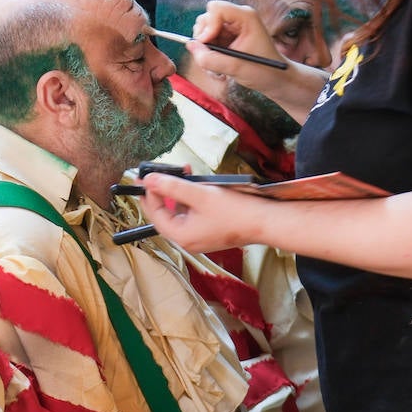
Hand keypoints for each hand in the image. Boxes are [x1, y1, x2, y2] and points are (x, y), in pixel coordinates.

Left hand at [139, 172, 263, 251]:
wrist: (266, 221)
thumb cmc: (236, 211)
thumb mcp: (200, 194)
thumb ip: (172, 186)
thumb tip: (148, 180)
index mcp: (181, 235)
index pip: (154, 213)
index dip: (148, 193)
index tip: (145, 175)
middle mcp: (188, 239)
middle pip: (166, 213)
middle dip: (164, 190)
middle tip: (163, 172)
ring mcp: (200, 236)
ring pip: (180, 211)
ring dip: (179, 192)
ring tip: (186, 172)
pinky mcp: (210, 230)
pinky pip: (193, 213)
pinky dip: (192, 198)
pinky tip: (199, 185)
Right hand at [189, 1, 325, 122]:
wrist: (276, 80)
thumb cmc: (264, 71)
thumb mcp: (236, 67)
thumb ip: (210, 58)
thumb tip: (190, 46)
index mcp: (245, 17)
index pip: (216, 9)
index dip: (208, 26)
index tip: (208, 43)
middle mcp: (237, 19)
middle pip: (206, 19)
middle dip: (204, 40)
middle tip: (210, 57)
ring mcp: (231, 28)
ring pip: (204, 33)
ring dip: (205, 51)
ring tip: (217, 68)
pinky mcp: (227, 39)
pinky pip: (207, 43)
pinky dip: (208, 57)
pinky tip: (219, 70)